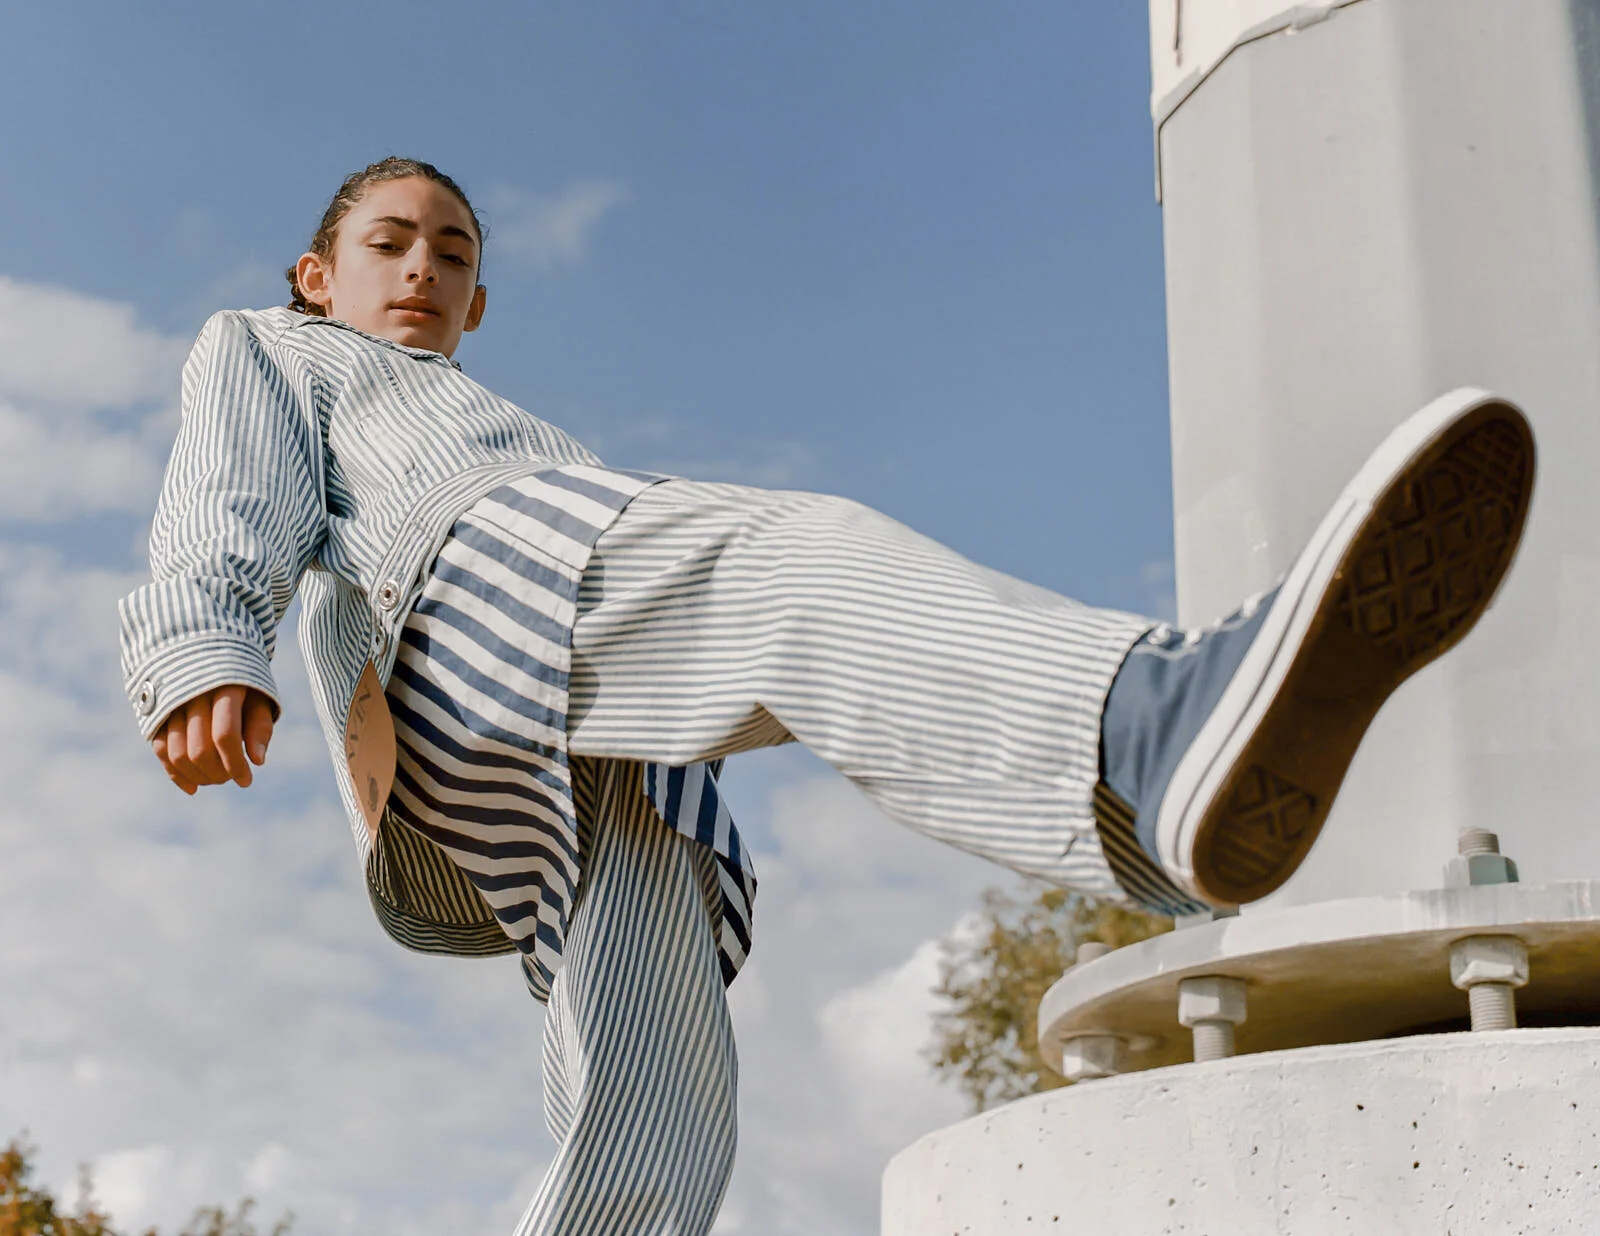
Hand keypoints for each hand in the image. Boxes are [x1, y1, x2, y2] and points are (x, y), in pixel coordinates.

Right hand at [150, 685, 275, 794]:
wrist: (207, 653)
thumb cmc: (241, 681)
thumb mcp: (259, 696)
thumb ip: (259, 726)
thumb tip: (258, 761)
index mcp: (223, 687)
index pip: (225, 736)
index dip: (236, 764)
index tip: (246, 781)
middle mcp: (192, 695)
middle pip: (199, 750)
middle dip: (218, 773)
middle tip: (231, 778)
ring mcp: (170, 704)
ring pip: (177, 753)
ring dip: (198, 776)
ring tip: (217, 779)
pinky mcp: (157, 713)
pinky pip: (161, 749)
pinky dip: (175, 773)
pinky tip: (193, 787)